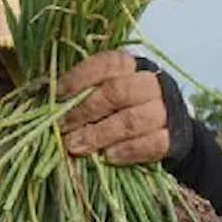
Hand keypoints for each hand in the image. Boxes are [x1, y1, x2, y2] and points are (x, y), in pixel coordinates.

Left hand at [57, 50, 192, 167]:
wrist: (170, 131)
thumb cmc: (125, 110)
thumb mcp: (106, 94)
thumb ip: (84, 95)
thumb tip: (48, 105)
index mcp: (133, 66)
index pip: (107, 63)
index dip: (80, 78)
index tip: (57, 97)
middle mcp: (152, 83)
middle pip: (117, 92)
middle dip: (84, 111)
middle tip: (62, 128)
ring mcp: (166, 110)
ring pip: (132, 120)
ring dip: (99, 135)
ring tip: (75, 147)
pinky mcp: (173, 137)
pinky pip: (150, 144)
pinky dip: (126, 151)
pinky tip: (107, 158)